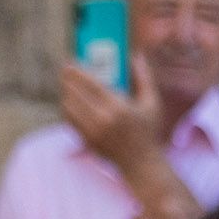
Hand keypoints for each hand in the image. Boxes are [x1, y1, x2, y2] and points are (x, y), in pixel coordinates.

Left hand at [55, 59, 164, 178]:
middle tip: (65, 70)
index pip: (91, 85)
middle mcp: (102, 120)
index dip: (77, 72)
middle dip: (67, 80)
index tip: (71, 62)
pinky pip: (69, 120)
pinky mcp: (86, 141)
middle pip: (75, 94)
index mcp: (118, 108)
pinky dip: (67, 108)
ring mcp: (91, 132)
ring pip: (68, 107)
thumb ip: (144, 77)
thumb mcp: (152, 103)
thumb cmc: (148, 131)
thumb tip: (137, 55)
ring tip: (67, 85)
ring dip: (66, 93)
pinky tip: (70, 101)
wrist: (140, 163)